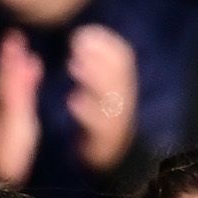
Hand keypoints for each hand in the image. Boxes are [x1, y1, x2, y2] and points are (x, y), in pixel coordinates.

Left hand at [0, 32, 43, 184]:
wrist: (0, 185)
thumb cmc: (9, 152)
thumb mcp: (14, 116)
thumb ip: (15, 87)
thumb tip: (14, 56)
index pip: (2, 73)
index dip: (9, 55)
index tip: (14, 37)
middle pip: (2, 80)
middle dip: (13, 63)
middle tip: (23, 47)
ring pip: (7, 94)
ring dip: (19, 78)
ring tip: (32, 66)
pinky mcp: (4, 138)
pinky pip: (13, 108)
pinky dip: (22, 96)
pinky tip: (27, 99)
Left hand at [66, 24, 139, 173]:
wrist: (110, 163)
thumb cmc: (100, 123)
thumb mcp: (102, 92)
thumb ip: (97, 69)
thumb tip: (82, 40)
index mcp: (125, 87)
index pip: (123, 57)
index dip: (106, 43)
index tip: (83, 34)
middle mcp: (126, 102)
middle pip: (120, 74)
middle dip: (97, 57)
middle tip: (74, 45)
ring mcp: (119, 123)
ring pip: (113, 97)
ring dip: (92, 78)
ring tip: (71, 66)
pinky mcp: (108, 143)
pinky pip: (102, 126)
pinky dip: (87, 111)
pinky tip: (71, 100)